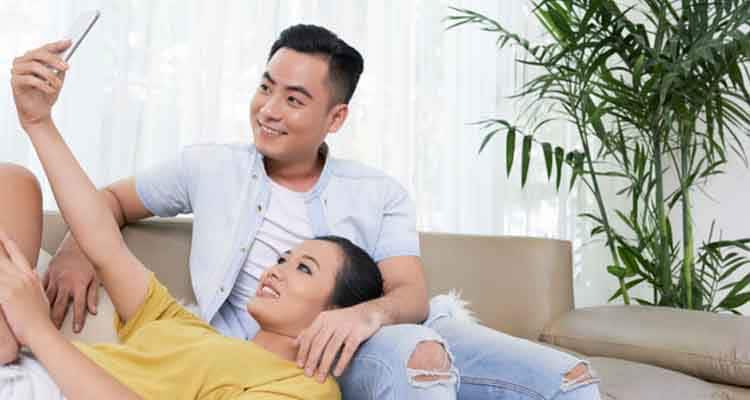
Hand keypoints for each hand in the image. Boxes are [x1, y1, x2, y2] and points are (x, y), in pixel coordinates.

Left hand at [0, 231, 52, 345]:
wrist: (41, 332)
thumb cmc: (40, 319)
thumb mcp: (41, 296)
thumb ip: (35, 283)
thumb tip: (32, 273)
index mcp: (31, 277)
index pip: (17, 254)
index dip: (7, 241)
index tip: (1, 232)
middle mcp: (23, 277)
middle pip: (4, 255)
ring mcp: (15, 284)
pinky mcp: (7, 294)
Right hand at [10, 40, 70, 130]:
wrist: (38, 112)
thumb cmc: (45, 95)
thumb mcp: (57, 80)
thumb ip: (59, 69)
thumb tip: (65, 60)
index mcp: (31, 59)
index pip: (44, 48)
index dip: (56, 45)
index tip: (68, 42)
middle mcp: (22, 62)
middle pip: (38, 54)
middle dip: (54, 60)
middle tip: (66, 67)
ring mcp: (16, 71)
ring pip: (34, 66)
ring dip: (50, 76)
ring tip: (57, 84)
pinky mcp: (15, 82)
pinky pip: (30, 79)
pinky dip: (44, 85)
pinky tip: (50, 90)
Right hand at [42, 250, 98, 331]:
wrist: (76, 246)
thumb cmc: (87, 263)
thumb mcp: (96, 278)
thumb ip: (93, 295)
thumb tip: (93, 311)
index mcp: (79, 285)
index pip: (79, 305)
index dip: (78, 319)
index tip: (76, 329)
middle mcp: (65, 283)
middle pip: (60, 305)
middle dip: (57, 319)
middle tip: (54, 330)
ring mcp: (54, 279)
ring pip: (47, 298)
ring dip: (45, 310)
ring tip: (42, 322)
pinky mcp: (47, 274)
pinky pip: (41, 288)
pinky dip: (37, 296)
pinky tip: (34, 305)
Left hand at [296, 306, 381, 381]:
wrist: (368, 312)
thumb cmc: (343, 320)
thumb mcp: (326, 321)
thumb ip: (310, 331)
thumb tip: (294, 344)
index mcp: (323, 318)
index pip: (309, 336)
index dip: (303, 352)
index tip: (299, 366)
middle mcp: (333, 321)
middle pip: (319, 343)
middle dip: (312, 361)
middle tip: (308, 375)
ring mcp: (346, 327)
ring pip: (332, 348)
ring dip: (325, 365)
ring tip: (321, 378)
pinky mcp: (357, 333)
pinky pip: (348, 350)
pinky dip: (342, 362)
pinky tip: (337, 373)